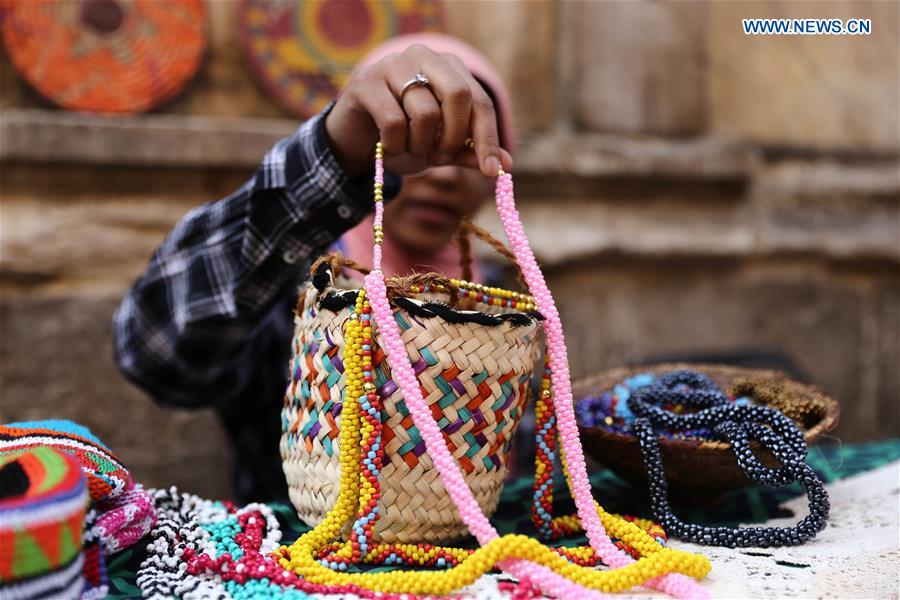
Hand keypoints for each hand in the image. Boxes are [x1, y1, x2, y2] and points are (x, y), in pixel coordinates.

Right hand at [324, 43, 512, 177]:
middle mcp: (424, 56)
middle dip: (453, 136)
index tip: (492, 170)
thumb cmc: (404, 139)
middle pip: (458, 94)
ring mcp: (393, 64)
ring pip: (425, 113)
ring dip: (421, 145)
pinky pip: (394, 122)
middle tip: (441, 157)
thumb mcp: (441, 148)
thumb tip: (506, 164)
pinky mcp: (367, 81)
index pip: (480, 101)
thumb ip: (470, 151)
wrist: (357, 141)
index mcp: (449, 67)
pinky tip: (388, 146)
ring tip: (409, 148)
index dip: (488, 137)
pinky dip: (396, 145)